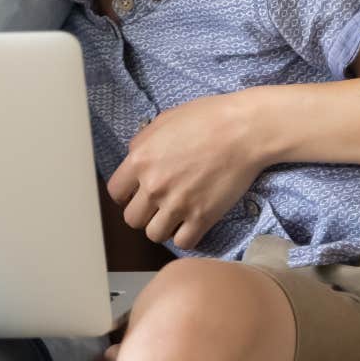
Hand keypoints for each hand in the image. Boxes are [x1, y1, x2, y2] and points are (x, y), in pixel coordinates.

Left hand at [107, 90, 269, 250]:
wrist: (244, 130)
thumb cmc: (208, 118)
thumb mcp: (165, 120)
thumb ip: (143, 142)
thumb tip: (136, 157)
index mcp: (140, 159)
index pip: (115, 193)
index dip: (126, 195)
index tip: (138, 194)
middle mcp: (154, 185)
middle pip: (132, 219)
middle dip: (144, 213)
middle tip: (159, 205)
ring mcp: (178, 204)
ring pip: (154, 235)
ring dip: (163, 227)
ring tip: (176, 215)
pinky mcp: (202, 217)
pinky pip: (183, 242)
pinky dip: (186, 236)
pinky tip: (192, 223)